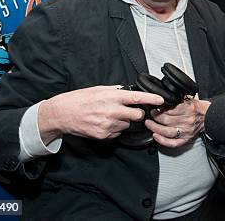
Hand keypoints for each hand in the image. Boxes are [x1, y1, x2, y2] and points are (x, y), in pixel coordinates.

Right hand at [38, 86, 163, 143]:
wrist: (63, 113)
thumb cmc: (80, 99)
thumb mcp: (99, 89)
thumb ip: (116, 91)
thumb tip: (129, 92)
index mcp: (112, 97)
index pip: (137, 98)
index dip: (151, 99)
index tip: (161, 100)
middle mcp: (112, 111)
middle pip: (137, 115)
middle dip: (138, 113)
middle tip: (131, 111)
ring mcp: (108, 125)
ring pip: (127, 125)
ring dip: (124, 121)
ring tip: (110, 116)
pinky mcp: (104, 135)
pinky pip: (117, 133)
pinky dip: (115, 129)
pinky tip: (104, 123)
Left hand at [145, 98, 210, 147]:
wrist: (209, 116)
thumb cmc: (198, 108)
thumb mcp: (188, 99)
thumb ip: (176, 100)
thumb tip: (162, 101)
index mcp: (188, 109)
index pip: (169, 109)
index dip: (159, 108)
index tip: (154, 107)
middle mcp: (187, 120)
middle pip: (166, 120)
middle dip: (155, 117)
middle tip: (151, 114)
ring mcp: (186, 131)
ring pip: (167, 131)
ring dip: (155, 128)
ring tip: (149, 124)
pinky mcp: (186, 139)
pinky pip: (173, 143)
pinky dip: (163, 141)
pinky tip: (156, 136)